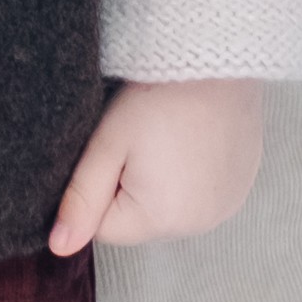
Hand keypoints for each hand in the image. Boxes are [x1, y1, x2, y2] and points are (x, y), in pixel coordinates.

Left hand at [49, 75, 262, 256]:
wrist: (215, 54)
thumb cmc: (158, 93)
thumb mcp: (108, 142)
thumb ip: (81, 198)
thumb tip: (58, 247)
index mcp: (164, 219)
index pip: (107, 227)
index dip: (99, 188)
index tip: (115, 147)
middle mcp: (202, 224)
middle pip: (141, 219)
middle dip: (132, 185)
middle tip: (142, 136)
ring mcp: (227, 205)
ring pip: (171, 206)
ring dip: (163, 181)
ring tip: (169, 132)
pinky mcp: (242, 185)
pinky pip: (202, 193)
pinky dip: (192, 172)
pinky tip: (193, 136)